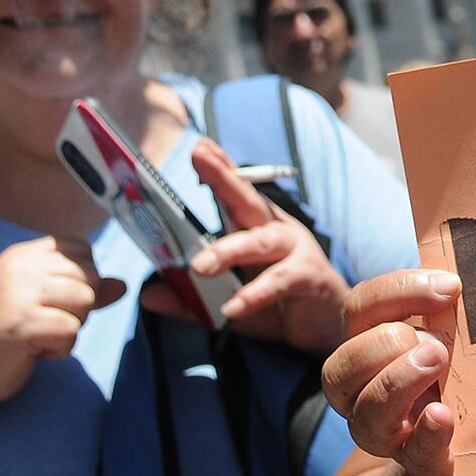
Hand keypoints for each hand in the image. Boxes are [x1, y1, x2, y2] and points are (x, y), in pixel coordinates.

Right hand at [0, 236, 126, 405]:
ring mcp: (19, 294)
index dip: (82, 279)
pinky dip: (61, 348)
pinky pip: (72, 330)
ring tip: (39, 335)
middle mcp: (20, 267)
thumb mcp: (40, 301)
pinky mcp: (21, 324)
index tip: (53, 301)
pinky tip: (34, 350)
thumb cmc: (2, 333)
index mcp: (22, 254)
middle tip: (45, 322)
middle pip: (90, 276)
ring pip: (86, 300)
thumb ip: (81, 289)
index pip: (82, 249)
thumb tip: (123, 284)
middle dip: (80, 306)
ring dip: (71, 327)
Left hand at [144, 139, 349, 354]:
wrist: (327, 328)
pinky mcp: (309, 276)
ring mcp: (296, 250)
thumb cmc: (278, 306)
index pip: (237, 193)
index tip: (200, 146)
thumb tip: (149, 295)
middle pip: (248, 200)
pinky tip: (232, 308)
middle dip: (224, 178)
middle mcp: (277, 230)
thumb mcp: (227, 302)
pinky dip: (255, 294)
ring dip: (229, 250)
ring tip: (200, 267)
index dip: (220, 169)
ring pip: (260, 241)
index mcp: (257, 228)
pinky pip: (280, 281)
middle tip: (200, 157)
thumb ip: (190, 300)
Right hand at [322, 269, 462, 475]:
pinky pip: (413, 455)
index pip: (360, 308)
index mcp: (370, 348)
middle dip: (385, 344)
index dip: (397, 291)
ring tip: (438, 362)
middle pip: (340, 365)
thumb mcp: (452, 335)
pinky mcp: (425, 466)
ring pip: (363, 414)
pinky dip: (425, 434)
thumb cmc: (460, 375)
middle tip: (437, 343)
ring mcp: (389, 435)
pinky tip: (442, 416)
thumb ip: (450, 308)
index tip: (450, 286)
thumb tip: (464, 273)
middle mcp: (364, 393)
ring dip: (396, 382)